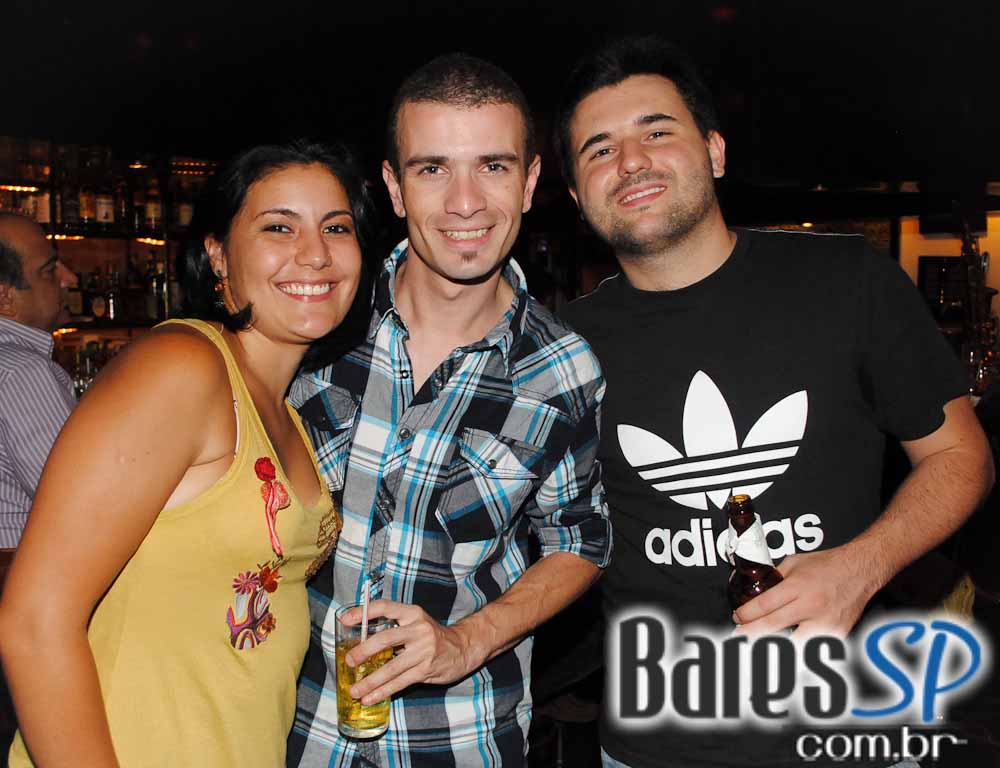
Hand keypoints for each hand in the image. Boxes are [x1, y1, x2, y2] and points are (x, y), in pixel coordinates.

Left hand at [340, 599, 484, 704]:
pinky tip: (370, 697)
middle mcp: (418, 629)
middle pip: (385, 639)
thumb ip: (393, 627)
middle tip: (349, 661)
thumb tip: (360, 640)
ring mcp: (423, 650)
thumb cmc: (431, 635)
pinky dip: (383, 691)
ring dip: (370, 680)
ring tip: (355, 690)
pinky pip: (400, 682)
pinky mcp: (426, 669)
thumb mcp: (415, 622)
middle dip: (363, 651)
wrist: (463, 647)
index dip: (363, 612)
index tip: (345, 619)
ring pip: (391, 667)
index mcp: (412, 613)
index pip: (385, 607)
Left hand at [732, 545, 880, 638]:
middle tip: (737, 637)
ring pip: (793, 645)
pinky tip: (784, 654)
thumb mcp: (794, 563)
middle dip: (750, 634)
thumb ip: (775, 578)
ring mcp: (825, 623)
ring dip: (774, 649)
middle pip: (772, 627)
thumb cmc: (828, 566)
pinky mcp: (837, 634)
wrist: (860, 570)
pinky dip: (797, 652)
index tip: (737, 618)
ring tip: (758, 650)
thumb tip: (755, 590)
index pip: (764, 605)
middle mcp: (811, 606)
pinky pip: (813, 648)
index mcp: (798, 586)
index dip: (746, 615)